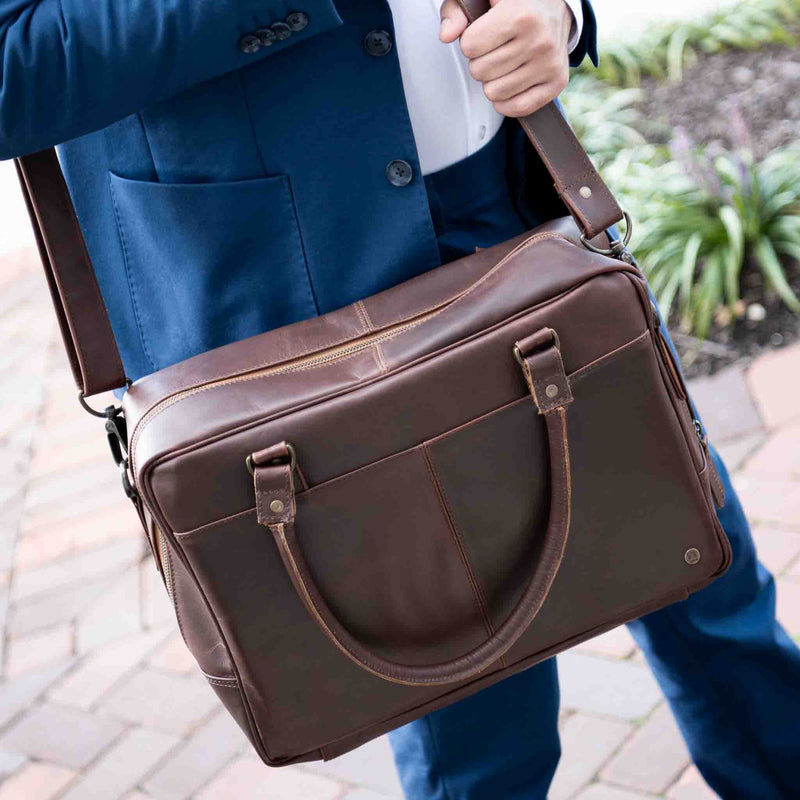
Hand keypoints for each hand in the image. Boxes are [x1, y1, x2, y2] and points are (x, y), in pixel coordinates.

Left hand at [439, 0, 572, 116]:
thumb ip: (456, 11)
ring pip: (494, 93)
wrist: (555, 5)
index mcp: (520, 15)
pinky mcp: (557, 83)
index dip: (469, 41)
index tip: (482, 32)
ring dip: (492, 81)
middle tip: (494, 49)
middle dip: (480, 61)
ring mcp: (550, 64)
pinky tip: (509, 83)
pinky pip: (518, 108)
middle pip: (480, 72)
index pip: (470, 47)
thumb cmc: (512, 2)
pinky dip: (506, 101)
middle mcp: (539, 41)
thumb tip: (446, 36)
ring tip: (504, 62)